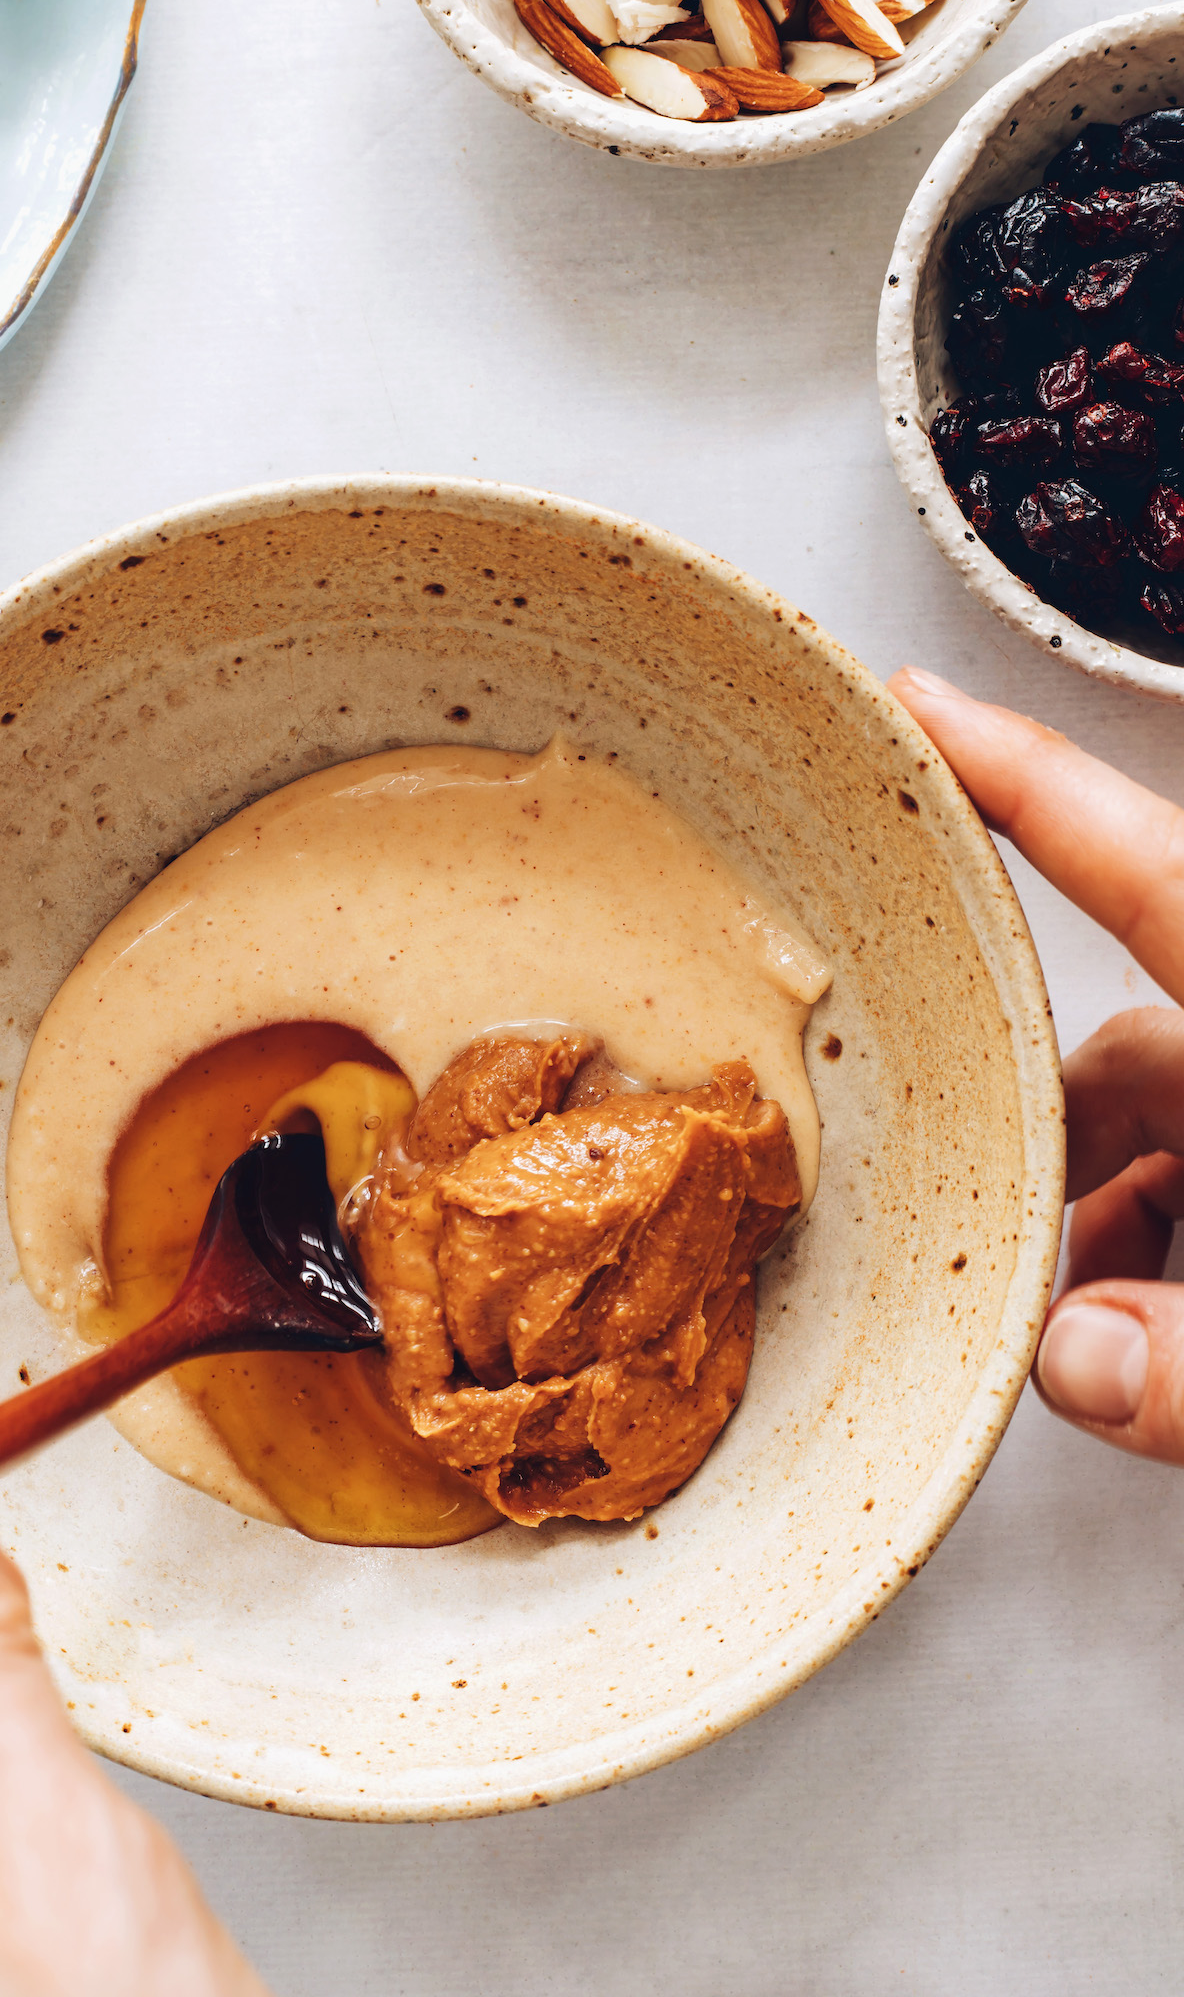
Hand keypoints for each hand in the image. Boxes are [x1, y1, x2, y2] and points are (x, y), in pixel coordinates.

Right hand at [889, 668, 1183, 1464]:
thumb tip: (1072, 1361)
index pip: (1124, 853)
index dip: (1007, 767)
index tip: (906, 703)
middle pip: (1125, 1052)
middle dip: (1043, 1150)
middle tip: (985, 1238)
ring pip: (1169, 1143)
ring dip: (1112, 1232)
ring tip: (1086, 1337)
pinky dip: (1171, 1261)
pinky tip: (1152, 1353)